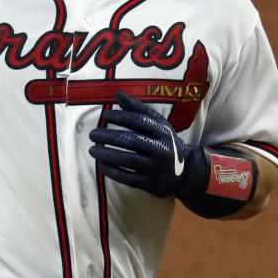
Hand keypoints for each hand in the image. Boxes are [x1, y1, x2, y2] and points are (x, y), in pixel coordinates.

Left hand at [88, 91, 209, 199]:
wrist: (184, 173)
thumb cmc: (166, 144)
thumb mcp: (159, 125)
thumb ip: (138, 110)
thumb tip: (118, 94)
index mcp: (163, 132)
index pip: (140, 121)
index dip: (121, 117)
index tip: (105, 116)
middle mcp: (161, 149)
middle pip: (132, 140)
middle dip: (109, 136)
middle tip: (92, 134)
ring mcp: (156, 168)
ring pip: (128, 160)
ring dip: (107, 154)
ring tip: (93, 149)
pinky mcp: (150, 184)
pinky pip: (128, 177)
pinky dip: (113, 171)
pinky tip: (101, 165)